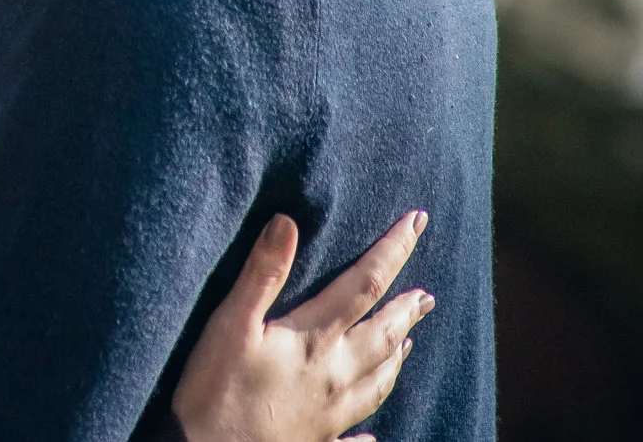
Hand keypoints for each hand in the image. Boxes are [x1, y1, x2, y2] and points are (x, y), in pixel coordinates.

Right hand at [169, 210, 432, 441]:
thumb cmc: (214, 393)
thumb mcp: (230, 324)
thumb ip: (262, 274)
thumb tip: (287, 222)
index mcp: (316, 340)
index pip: (365, 284)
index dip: (393, 249)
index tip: (418, 221)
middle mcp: (335, 375)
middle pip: (383, 334)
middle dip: (406, 309)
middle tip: (428, 296)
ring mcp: (332, 414)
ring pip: (379, 381)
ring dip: (396, 356)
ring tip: (409, 342)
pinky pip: (356, 433)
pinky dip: (370, 428)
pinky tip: (375, 435)